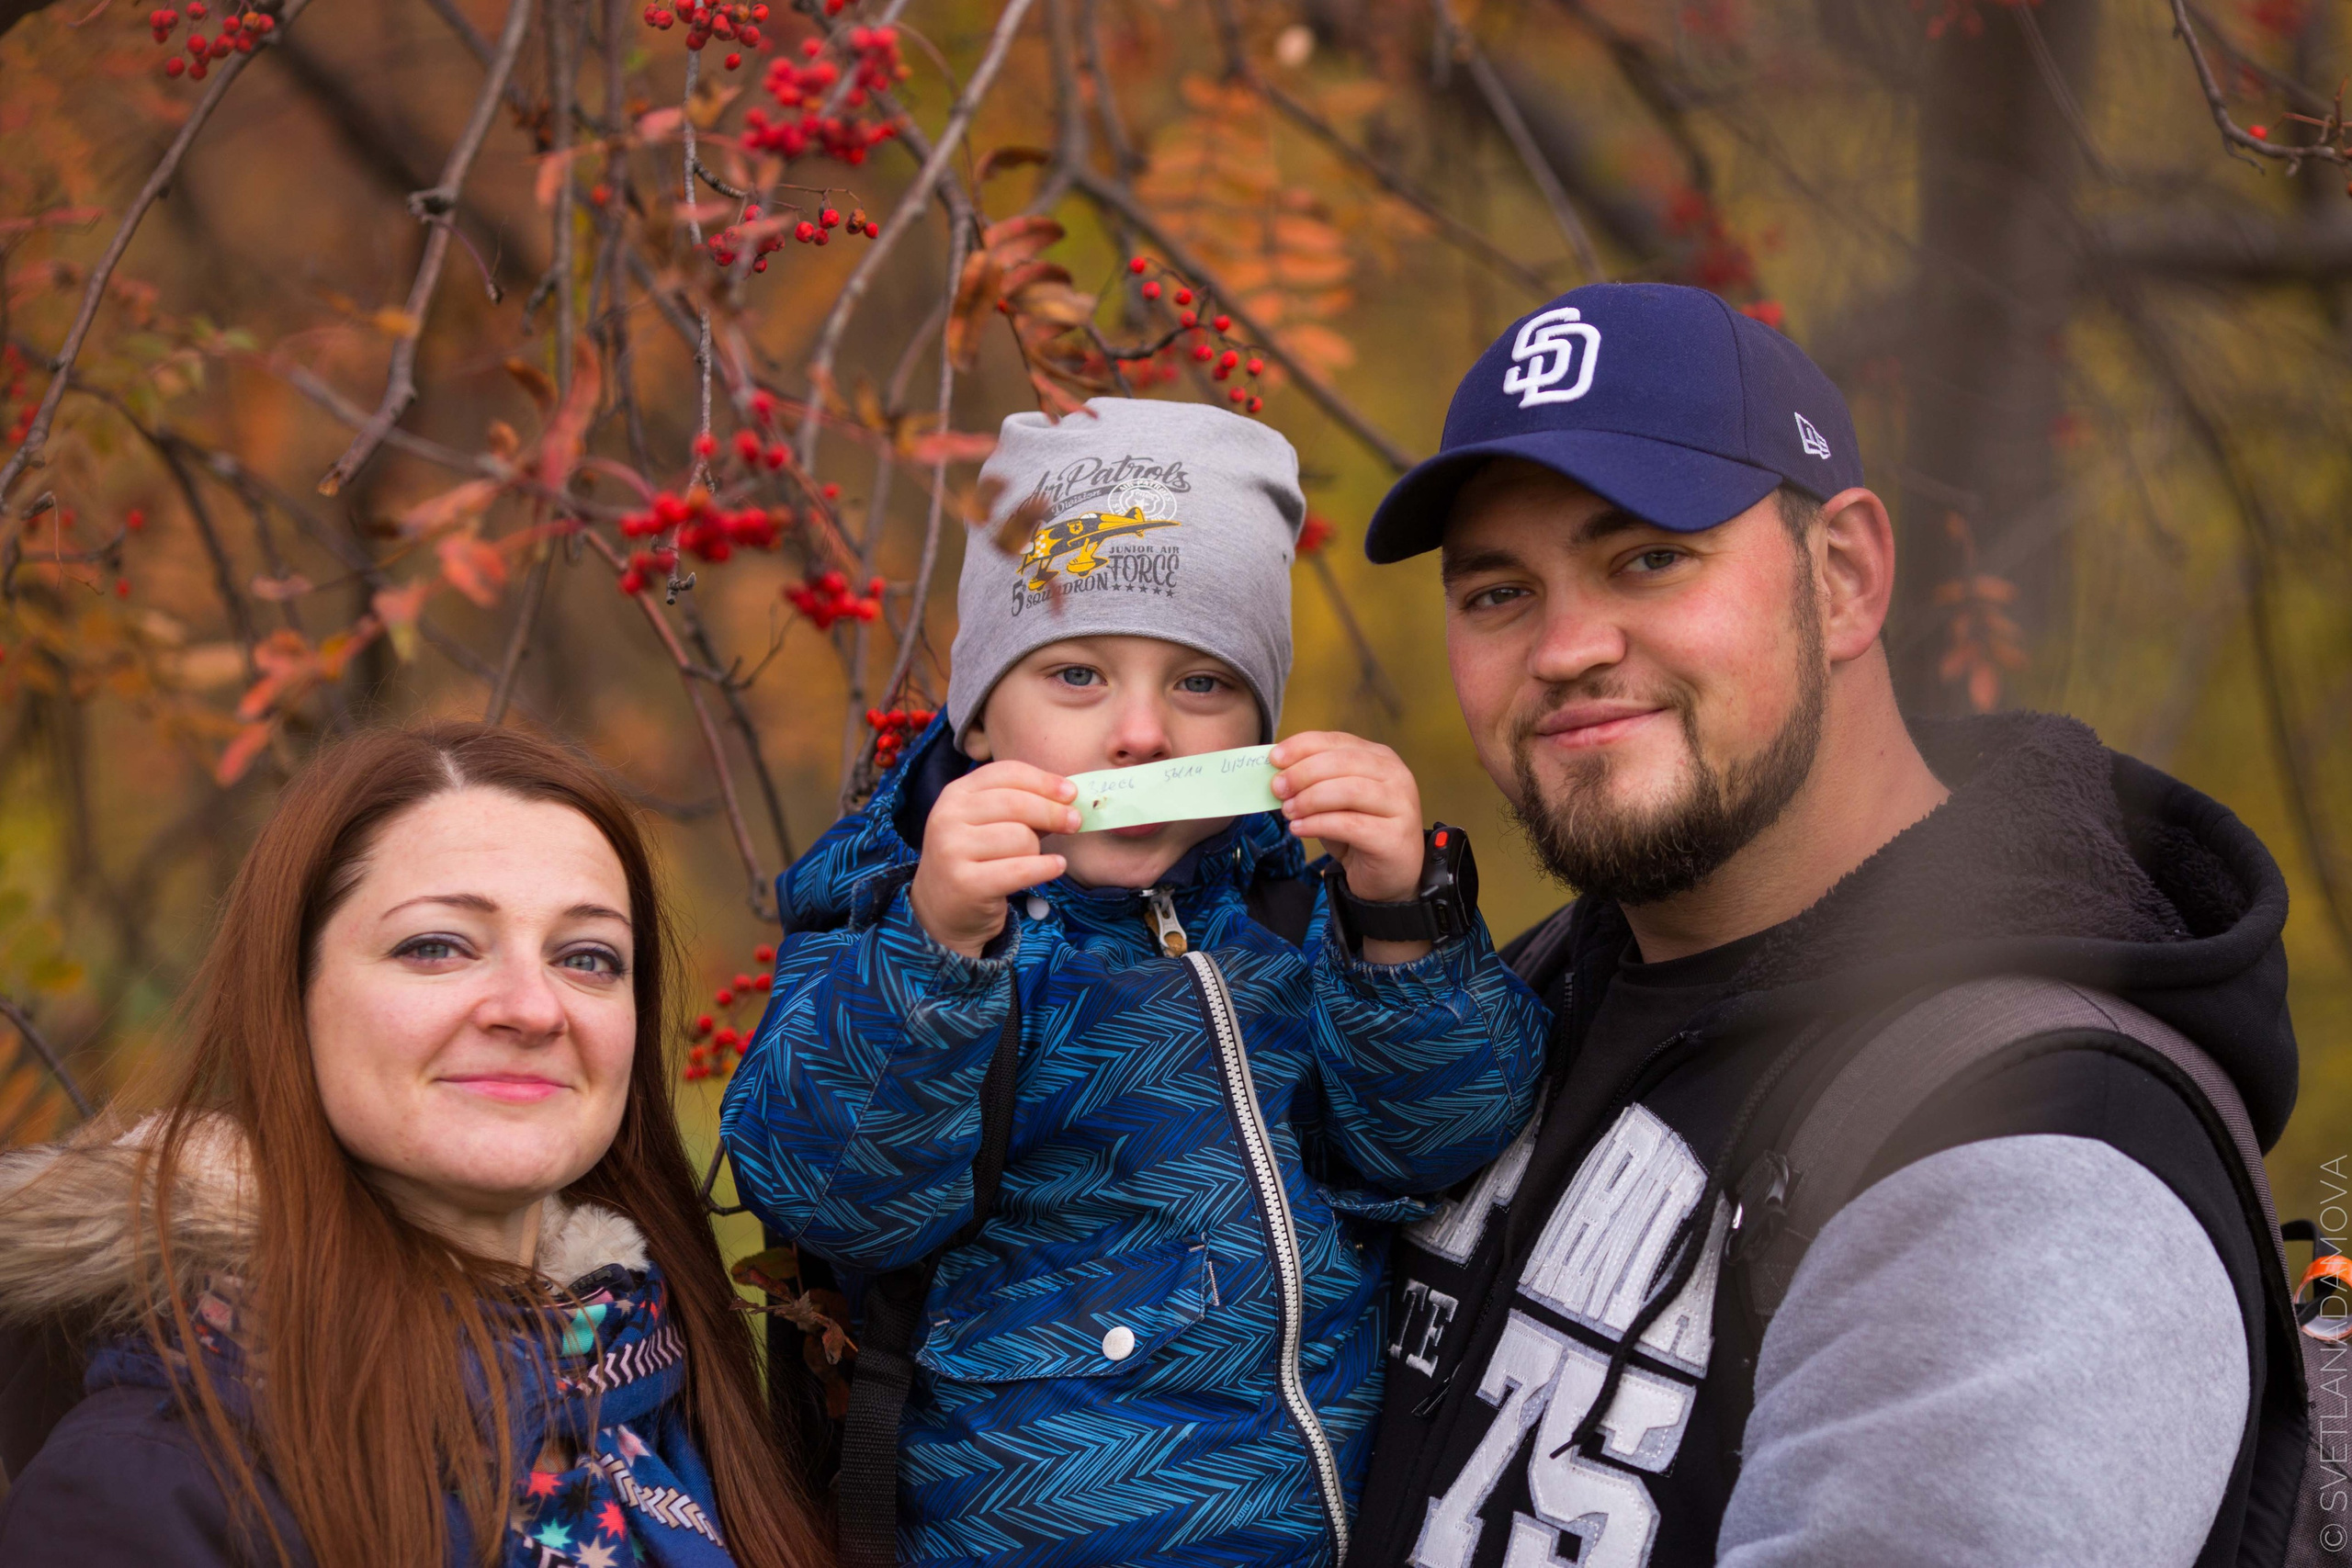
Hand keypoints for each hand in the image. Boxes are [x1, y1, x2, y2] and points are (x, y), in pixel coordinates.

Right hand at [910, 761, 1078, 958]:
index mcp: (955, 794)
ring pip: (1021, 838)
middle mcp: (948, 817)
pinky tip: (1056, 867)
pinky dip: (1046, 868)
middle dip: (1054, 813)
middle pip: (1017, 804)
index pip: (1007, 773)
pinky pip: (1021, 870)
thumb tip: (1068, 798)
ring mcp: (952, 850)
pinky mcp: (966, 883)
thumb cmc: (976, 860)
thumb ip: (1021, 807)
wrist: (942, 910)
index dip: (1044, 781)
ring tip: (1034, 859)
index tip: (1071, 793)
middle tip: (1075, 822)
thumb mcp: (987, 823)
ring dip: (1039, 850)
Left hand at [1270, 731, 1425, 903]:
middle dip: (1303, 773)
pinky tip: (1298, 828)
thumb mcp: (1334, 802)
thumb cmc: (1358, 833)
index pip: (1337, 741)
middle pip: (1342, 762)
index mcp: (1380, 758)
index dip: (1303, 746)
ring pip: (1348, 790)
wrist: (1389, 875)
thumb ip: (1313, 783)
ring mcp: (1400, 805)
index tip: (1273, 758)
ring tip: (1288, 811)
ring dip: (1310, 799)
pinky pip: (1350, 824)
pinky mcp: (1394, 836)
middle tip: (1277, 788)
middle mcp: (1395, 775)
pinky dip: (1318, 824)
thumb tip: (1276, 774)